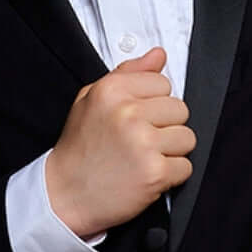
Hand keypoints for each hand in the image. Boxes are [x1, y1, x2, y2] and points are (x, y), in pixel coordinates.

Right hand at [46, 46, 195, 238]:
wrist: (63, 196)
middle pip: (180, 109)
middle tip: (140, 142)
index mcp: (112, 90)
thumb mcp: (91, 100)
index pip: (163, 83)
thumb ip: (127, 74)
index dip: (152, 104)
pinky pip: (186, 167)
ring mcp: (143, 143)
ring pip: (187, 138)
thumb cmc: (79, 150)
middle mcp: (128, 113)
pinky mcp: (154, 172)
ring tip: (144, 158)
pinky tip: (146, 175)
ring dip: (171, 152)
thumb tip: (158, 56)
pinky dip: (171, 176)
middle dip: (165, 127)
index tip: (136, 119)